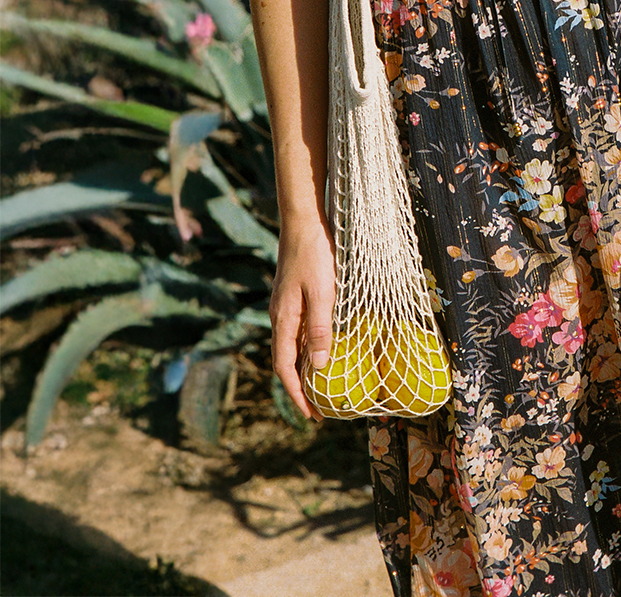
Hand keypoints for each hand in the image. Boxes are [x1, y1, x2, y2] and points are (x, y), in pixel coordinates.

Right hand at [270, 218, 335, 419]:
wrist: (303, 220)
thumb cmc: (315, 254)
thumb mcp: (323, 292)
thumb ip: (320, 328)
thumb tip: (317, 367)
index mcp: (283, 319)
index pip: (284, 368)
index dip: (296, 394)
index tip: (311, 415)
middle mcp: (280, 316)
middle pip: (285, 361)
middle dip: (300, 387)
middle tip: (321, 407)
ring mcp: (285, 305)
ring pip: (292, 346)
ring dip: (304, 368)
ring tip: (324, 384)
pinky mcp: (293, 295)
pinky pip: (298, 330)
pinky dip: (308, 347)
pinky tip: (324, 347)